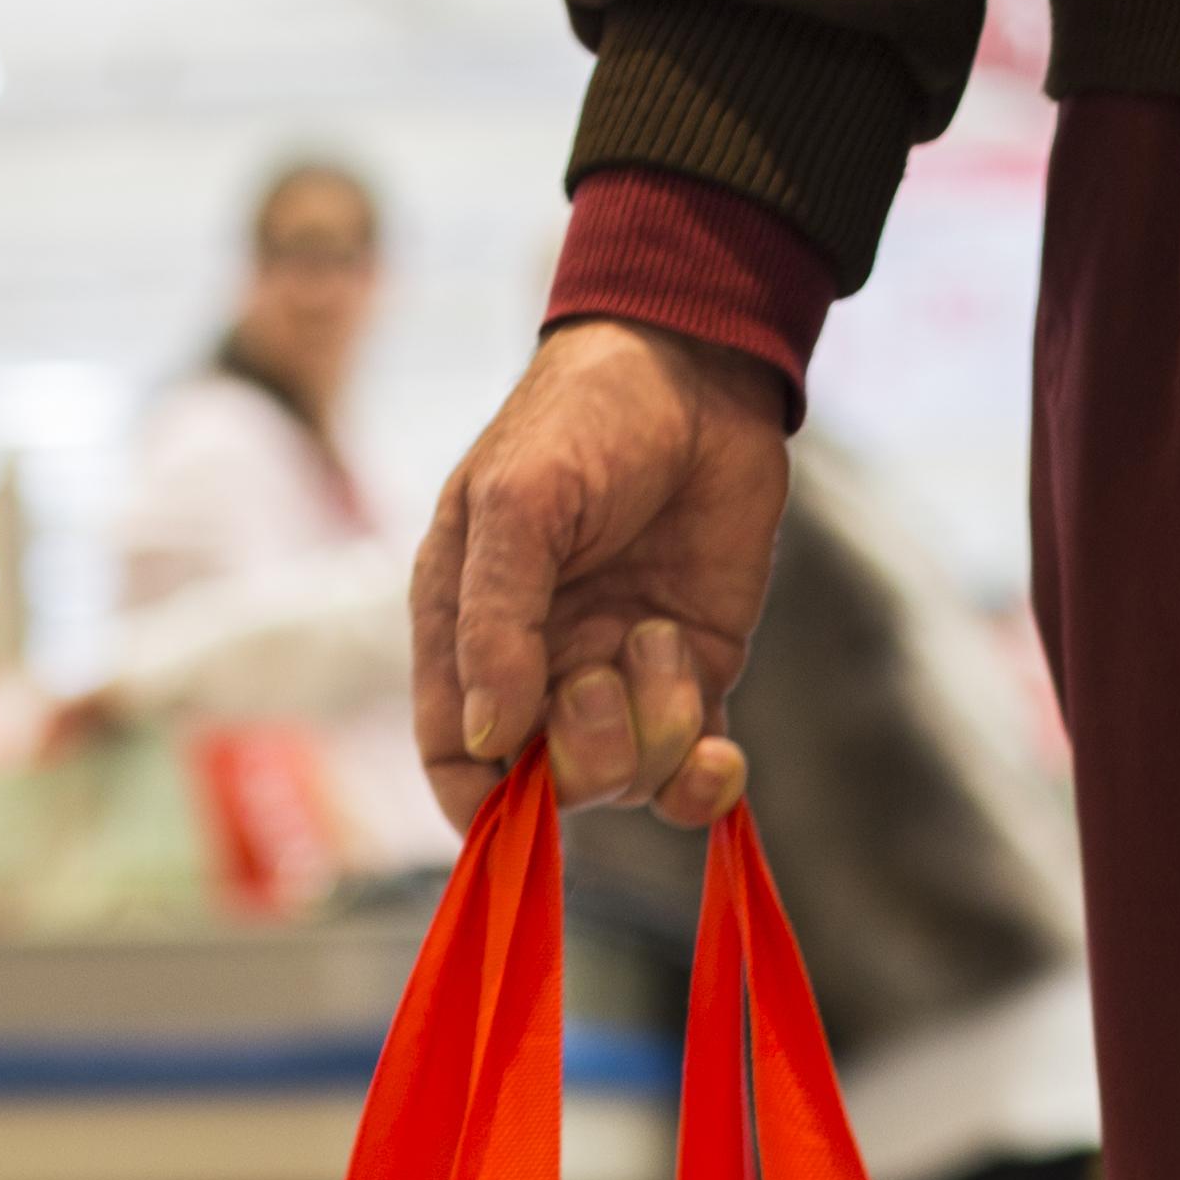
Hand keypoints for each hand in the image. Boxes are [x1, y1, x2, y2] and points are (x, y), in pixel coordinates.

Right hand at [409, 316, 791, 828]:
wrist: (697, 366)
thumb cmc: (581, 419)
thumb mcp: (517, 505)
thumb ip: (495, 622)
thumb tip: (488, 740)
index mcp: (467, 633)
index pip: (455, 761)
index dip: (480, 806)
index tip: (517, 813)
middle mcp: (538, 670)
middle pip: (548, 785)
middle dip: (585, 754)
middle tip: (607, 671)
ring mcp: (618, 677)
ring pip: (628, 780)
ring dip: (655, 731)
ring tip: (662, 635)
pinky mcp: (693, 674)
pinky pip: (693, 771)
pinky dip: (707, 781)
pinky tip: (723, 756)